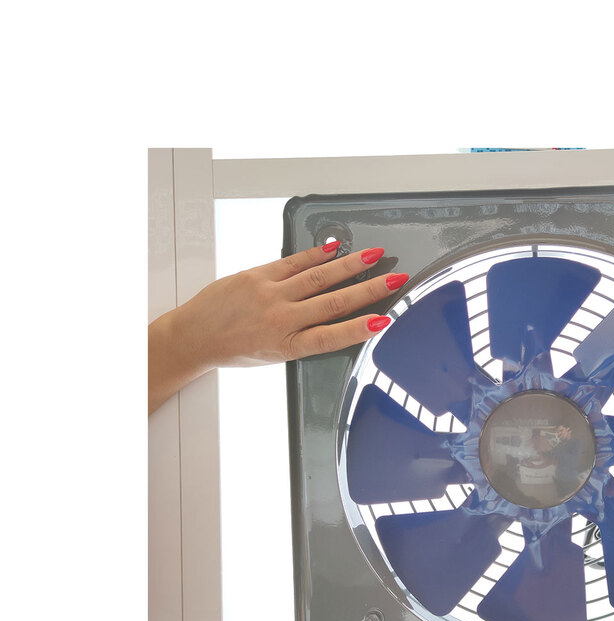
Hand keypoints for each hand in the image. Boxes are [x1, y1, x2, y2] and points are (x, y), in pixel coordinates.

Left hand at [148, 243, 406, 413]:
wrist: (195, 335)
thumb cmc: (234, 349)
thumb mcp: (275, 355)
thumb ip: (304, 338)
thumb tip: (334, 320)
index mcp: (287, 346)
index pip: (331, 337)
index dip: (359, 329)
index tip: (383, 321)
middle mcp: (280, 319)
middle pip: (332, 302)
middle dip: (368, 290)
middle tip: (395, 279)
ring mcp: (269, 294)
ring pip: (317, 277)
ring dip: (349, 265)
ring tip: (373, 255)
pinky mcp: (257, 275)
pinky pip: (293, 262)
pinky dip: (315, 254)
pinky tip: (334, 248)